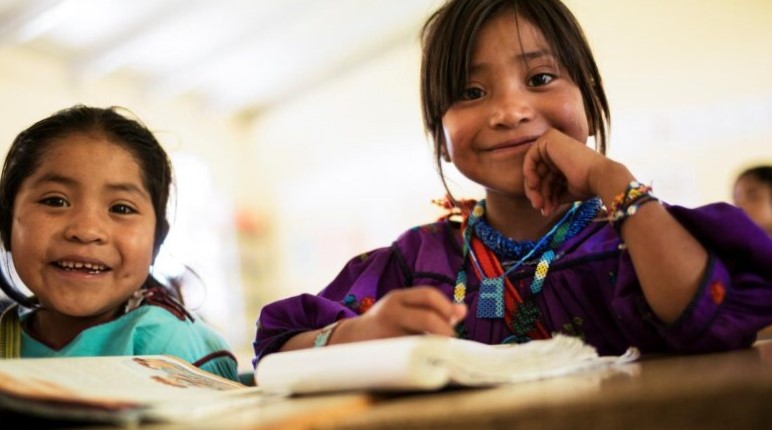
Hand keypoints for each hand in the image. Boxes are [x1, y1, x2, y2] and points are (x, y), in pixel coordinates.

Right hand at [337, 287, 466, 342]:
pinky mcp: (386, 351)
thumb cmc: (385, 322)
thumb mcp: (403, 308)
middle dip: (446, 330)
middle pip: (428, 318)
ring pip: (423, 338)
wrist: (351, 339)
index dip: (446, 306)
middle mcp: (391, 312)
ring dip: (438, 344)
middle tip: (451, 339)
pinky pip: (414, 353)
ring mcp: (387, 332)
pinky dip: (427, 355)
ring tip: (442, 348)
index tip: (455, 319)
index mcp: (396, 298)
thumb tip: (463, 311)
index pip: (428, 295)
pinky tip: (430, 357)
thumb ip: (430, 308)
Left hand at [522, 129, 610, 214]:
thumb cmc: (587, 185)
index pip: (544, 178)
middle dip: (537, 193)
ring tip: (540, 204)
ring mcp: (553, 141)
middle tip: (539, 207)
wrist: (598, 177)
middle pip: (538, 174)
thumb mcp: (564, 191)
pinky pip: (530, 157)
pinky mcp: (549, 138)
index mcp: (562, 159)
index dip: (543, 195)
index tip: (545, 209)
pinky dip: (529, 172)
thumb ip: (550, 194)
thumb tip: (538, 206)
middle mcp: (557, 149)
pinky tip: (535, 184)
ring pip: (534, 169)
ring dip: (534, 189)